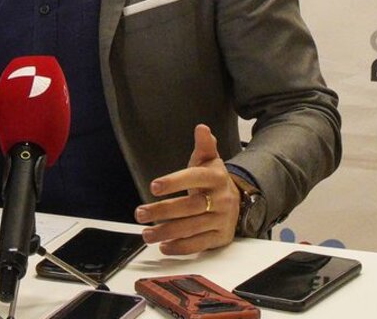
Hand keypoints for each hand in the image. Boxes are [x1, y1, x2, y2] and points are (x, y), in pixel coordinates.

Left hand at [135, 124, 239, 254]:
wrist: (236, 200)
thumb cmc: (212, 179)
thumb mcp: (209, 160)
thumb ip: (204, 145)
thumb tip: (202, 128)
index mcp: (216, 177)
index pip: (194, 178)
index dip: (174, 182)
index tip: (153, 186)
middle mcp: (221, 199)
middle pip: (190, 207)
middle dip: (162, 211)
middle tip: (140, 213)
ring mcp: (222, 220)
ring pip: (192, 228)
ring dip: (166, 232)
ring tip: (146, 233)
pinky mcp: (220, 237)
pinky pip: (200, 244)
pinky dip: (181, 247)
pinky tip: (164, 246)